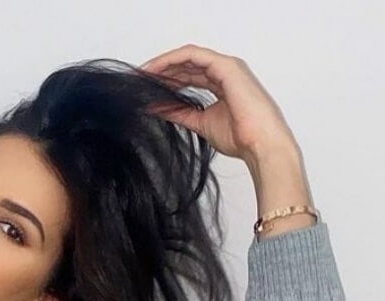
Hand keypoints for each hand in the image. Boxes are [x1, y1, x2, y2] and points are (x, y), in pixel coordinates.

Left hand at [138, 44, 297, 162]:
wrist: (261, 144)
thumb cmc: (241, 138)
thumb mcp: (202, 124)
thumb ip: (182, 114)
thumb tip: (159, 110)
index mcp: (222, 85)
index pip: (189, 76)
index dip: (167, 80)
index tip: (146, 88)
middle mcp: (224, 72)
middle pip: (186, 65)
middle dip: (161, 71)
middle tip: (138, 79)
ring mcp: (226, 67)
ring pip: (188, 57)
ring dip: (163, 64)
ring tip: (142, 74)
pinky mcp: (226, 67)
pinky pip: (193, 56)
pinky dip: (173, 61)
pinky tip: (156, 70)